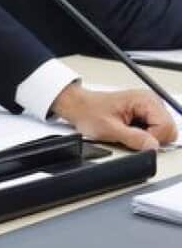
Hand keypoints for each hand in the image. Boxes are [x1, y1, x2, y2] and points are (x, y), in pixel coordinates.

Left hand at [51, 83, 177, 149]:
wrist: (79, 107)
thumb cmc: (90, 112)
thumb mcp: (110, 129)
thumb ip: (133, 138)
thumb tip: (152, 147)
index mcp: (145, 100)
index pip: (167, 127)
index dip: (152, 139)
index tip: (135, 139)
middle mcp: (151, 101)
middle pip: (168, 130)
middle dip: (151, 138)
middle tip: (130, 136)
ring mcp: (150, 107)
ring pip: (163, 131)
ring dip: (147, 136)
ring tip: (128, 131)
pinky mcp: (146, 113)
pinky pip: (155, 130)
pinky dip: (144, 134)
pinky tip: (130, 130)